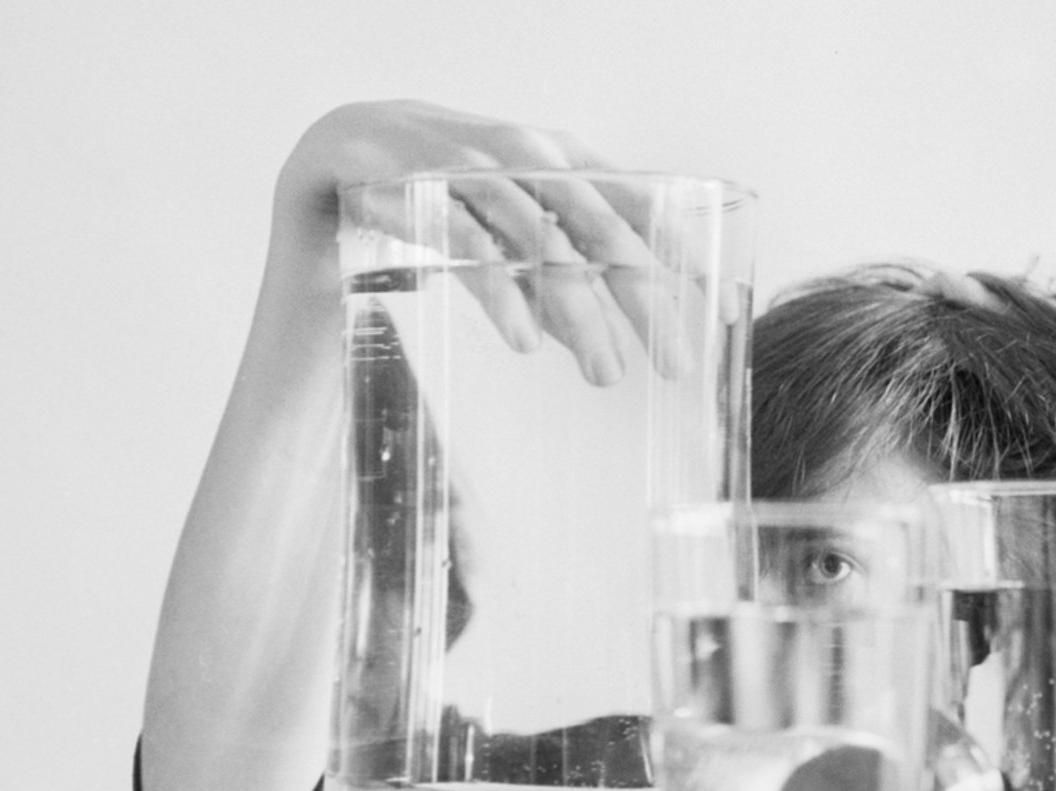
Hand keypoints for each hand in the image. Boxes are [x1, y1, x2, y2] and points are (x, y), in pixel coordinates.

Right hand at [273, 100, 692, 383]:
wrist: (334, 157)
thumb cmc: (440, 200)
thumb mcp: (512, 236)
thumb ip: (557, 279)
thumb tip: (610, 342)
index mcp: (555, 156)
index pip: (636, 204)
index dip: (681, 255)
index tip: (721, 313)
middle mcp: (519, 151)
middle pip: (597, 226)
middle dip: (642, 300)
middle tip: (675, 367)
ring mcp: (462, 161)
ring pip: (537, 238)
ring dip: (576, 311)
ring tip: (605, 375)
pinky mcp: (407, 183)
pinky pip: (463, 242)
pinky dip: (500, 292)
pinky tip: (526, 343)